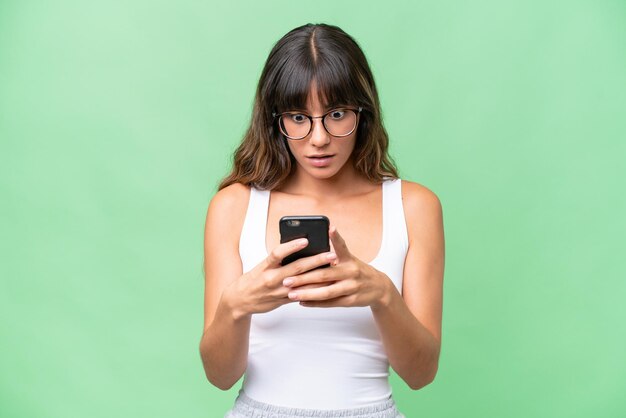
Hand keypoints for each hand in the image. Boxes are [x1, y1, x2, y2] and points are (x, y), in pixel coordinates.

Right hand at [222, 238, 337, 318]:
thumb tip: (297, 248)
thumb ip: (277, 260)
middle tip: (331, 254)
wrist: (239, 301)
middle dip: (316, 260)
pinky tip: (325, 285)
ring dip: (319, 276)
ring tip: (333, 269)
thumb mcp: (261, 266)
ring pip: (302, 283)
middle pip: (296, 268)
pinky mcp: (282, 301)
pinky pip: (301, 294)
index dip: (292, 246)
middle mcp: (271, 278)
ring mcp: (278, 291)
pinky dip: (313, 289)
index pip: (278, 253)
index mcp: (265, 267)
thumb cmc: (252, 279)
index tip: (305, 240)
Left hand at [282, 226, 391, 308]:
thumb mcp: (350, 259)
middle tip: (287, 280)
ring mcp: (351, 287)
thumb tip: (310, 252)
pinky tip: (302, 302)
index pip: (341, 246)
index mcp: (349, 259)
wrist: (379, 287)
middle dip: (303, 278)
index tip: (329, 228)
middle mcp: (351, 271)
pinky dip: (315, 303)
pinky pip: (330, 303)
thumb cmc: (357, 270)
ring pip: (326, 292)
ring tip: (291, 294)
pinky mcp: (351, 301)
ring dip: (307, 293)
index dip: (335, 237)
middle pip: (324, 274)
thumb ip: (333, 256)